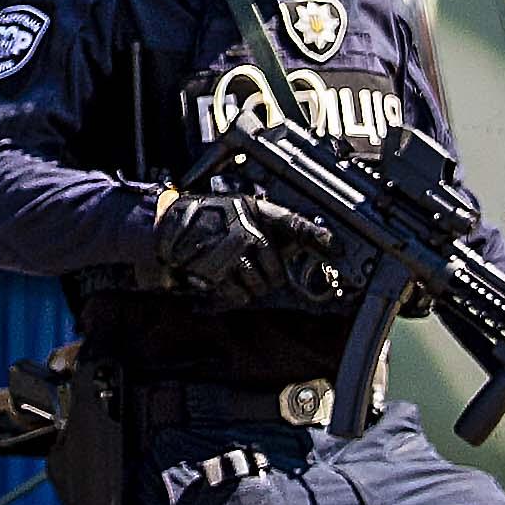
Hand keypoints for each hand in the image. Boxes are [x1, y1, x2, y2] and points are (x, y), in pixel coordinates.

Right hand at [152, 190, 330, 304]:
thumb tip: (303, 241)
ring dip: (250, 285)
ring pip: (260, 286)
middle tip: (254, 268)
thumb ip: (270, 225)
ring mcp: (232, 252)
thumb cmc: (209, 218)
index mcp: (256, 212)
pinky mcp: (217, 271)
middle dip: (269, 276)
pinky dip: (234, 293)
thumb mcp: (241, 209)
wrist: (170, 226)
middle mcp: (247, 231)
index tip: (335, 245)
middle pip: (277, 272)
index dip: (316, 235)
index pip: (293, 223)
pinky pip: (240, 295)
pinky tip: (224, 278)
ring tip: (234, 269)